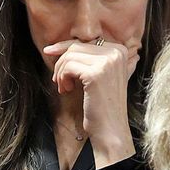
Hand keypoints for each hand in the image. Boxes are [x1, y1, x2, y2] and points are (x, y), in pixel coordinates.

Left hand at [43, 38, 138, 167]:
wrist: (110, 128)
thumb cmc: (102, 104)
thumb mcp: (100, 74)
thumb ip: (89, 57)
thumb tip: (60, 46)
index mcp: (120, 50)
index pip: (86, 41)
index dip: (66, 47)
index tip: (50, 52)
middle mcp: (116, 52)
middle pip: (77, 46)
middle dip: (62, 62)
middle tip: (58, 80)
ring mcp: (107, 62)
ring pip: (70, 56)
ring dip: (61, 72)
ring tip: (64, 86)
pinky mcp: (96, 73)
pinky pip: (68, 66)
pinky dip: (62, 78)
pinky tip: (66, 89)